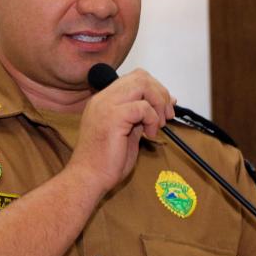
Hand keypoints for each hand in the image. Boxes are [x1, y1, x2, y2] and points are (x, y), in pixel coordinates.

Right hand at [68, 69, 175, 192]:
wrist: (88, 178)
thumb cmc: (104, 162)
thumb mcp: (127, 133)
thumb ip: (140, 117)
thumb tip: (162, 106)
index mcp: (104, 100)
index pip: (134, 78)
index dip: (155, 89)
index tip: (166, 107)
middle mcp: (103, 98)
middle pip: (141, 77)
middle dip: (160, 93)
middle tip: (166, 116)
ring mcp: (106, 105)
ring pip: (142, 85)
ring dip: (158, 104)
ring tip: (158, 125)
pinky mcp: (113, 117)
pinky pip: (142, 107)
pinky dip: (152, 119)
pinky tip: (149, 134)